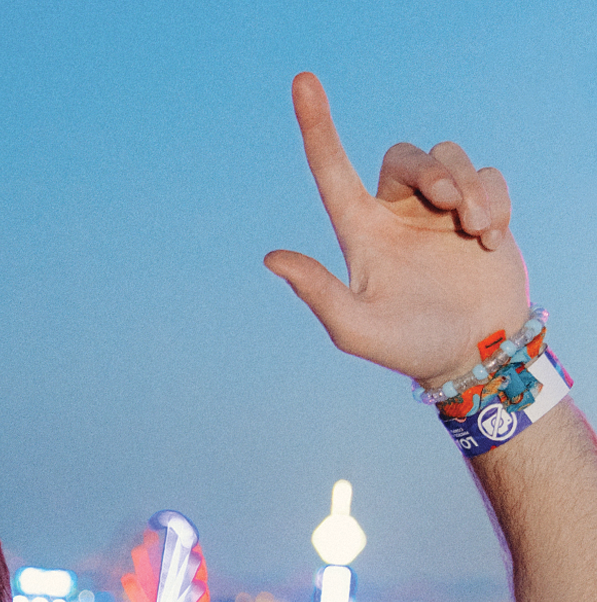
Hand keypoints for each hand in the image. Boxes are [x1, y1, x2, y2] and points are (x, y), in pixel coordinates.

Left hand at [264, 73, 529, 387]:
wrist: (471, 353)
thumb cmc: (405, 346)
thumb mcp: (354, 328)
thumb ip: (317, 292)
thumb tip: (272, 258)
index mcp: (361, 233)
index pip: (332, 172)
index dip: (317, 127)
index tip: (302, 82)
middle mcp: (396, 213)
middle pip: (405, 156)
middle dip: (431, 172)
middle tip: (451, 206)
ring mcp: (439, 209)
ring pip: (449, 159)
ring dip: (469, 190)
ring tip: (476, 232)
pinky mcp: (481, 207)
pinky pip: (488, 176)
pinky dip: (495, 201)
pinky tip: (490, 240)